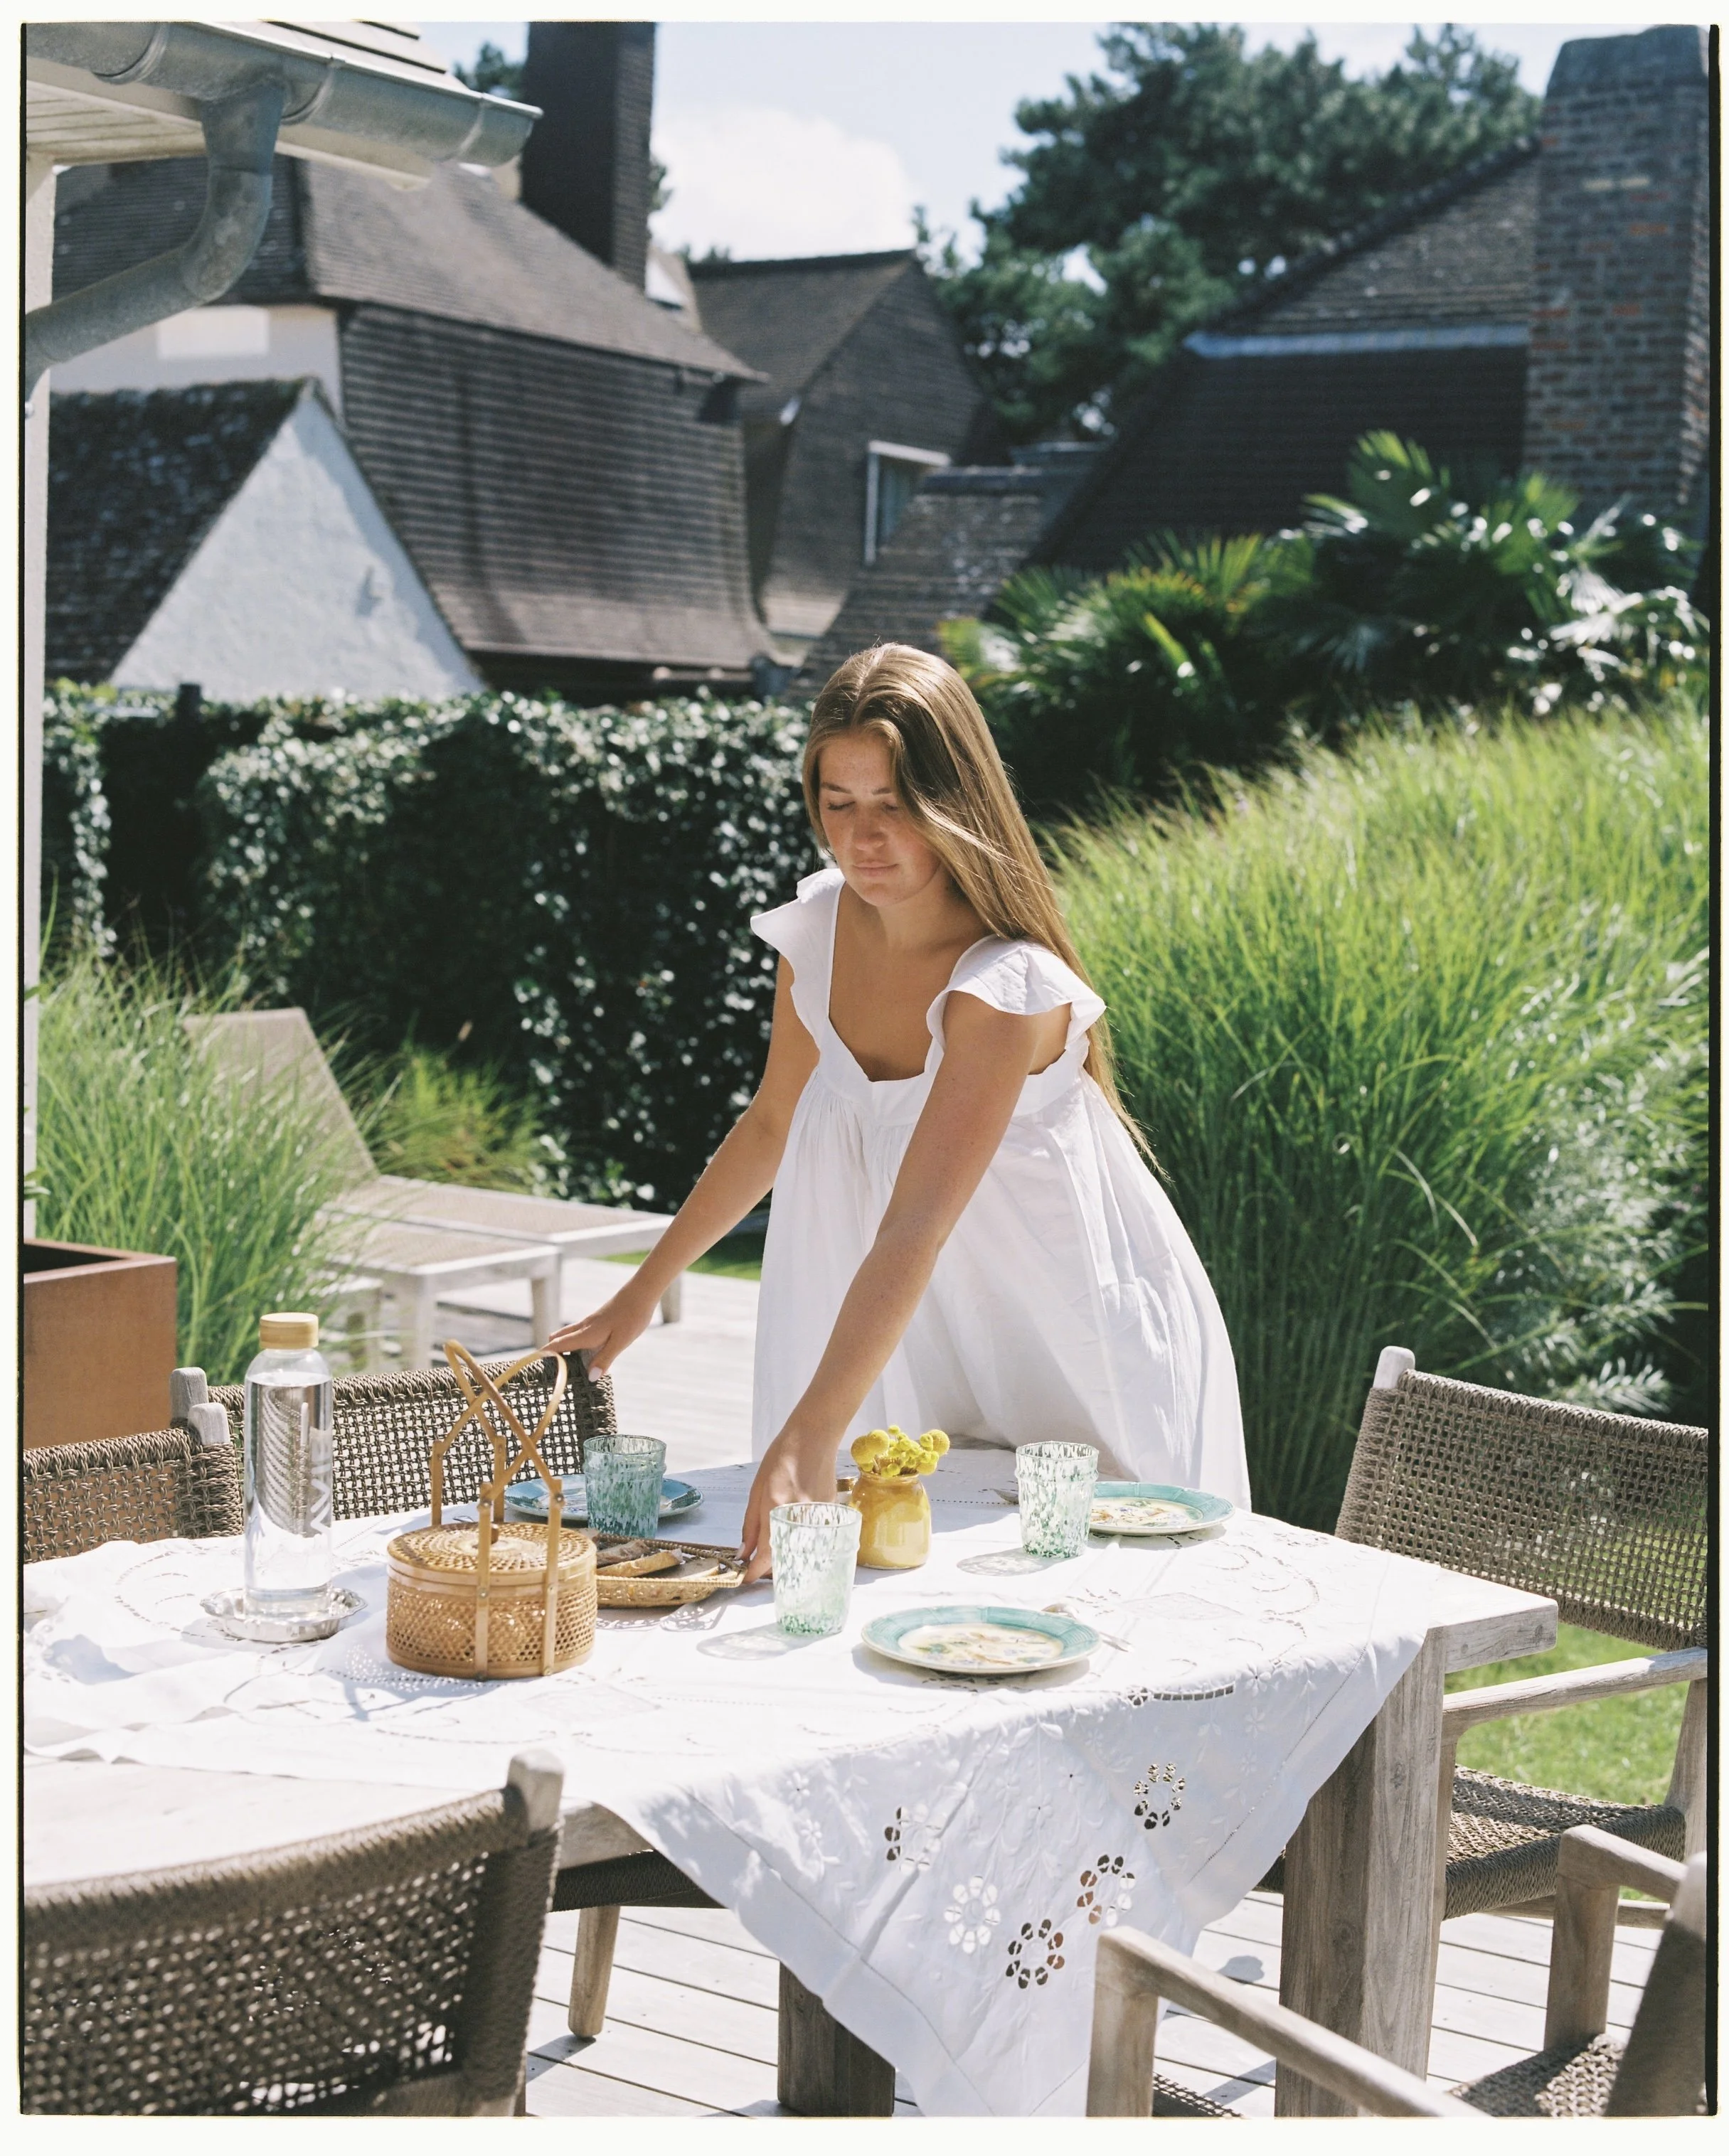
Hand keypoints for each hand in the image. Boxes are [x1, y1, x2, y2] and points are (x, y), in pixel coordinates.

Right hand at [544, 1275, 659, 1380]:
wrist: (642, 1292)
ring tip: (566, 1365)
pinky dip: (575, 1342)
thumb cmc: (632, 1316)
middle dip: (551, 1353)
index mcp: (586, 1334)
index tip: (534, 1368)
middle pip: (558, 1339)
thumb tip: (590, 1378)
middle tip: (550, 1371)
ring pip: (568, 1334)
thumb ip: (604, 1359)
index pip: (558, 1345)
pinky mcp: (599, 1320)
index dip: (545, 1356)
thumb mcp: (620, 1341)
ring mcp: (591, 1322)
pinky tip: (587, 1352)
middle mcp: (584, 1327)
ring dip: (563, 1347)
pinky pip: (580, 1333)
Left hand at [739, 1428, 839, 1583]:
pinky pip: (812, 1536)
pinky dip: (800, 1539)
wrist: (814, 1437)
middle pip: (783, 1557)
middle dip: (767, 1566)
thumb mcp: (757, 1489)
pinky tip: (793, 1526)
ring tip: (772, 1544)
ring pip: (799, 1550)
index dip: (754, 1572)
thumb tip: (744, 1552)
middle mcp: (798, 1517)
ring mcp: (817, 1517)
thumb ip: (750, 1524)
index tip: (746, 1578)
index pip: (766, 1556)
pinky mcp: (829, 1514)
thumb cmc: (782, 1457)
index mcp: (775, 1509)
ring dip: (784, 1554)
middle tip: (755, 1561)